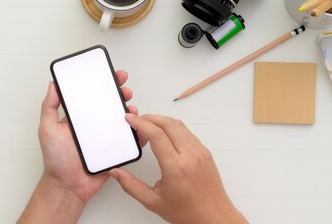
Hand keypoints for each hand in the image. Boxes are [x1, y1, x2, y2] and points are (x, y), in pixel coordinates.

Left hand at [19, 70, 141, 222]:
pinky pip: (129, 140)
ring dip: (131, 112)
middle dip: (119, 93)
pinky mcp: (114, 151)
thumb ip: (49, 107)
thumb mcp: (47, 130)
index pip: (92, 95)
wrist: (67, 187)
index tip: (109, 74)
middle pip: (110, 104)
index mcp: (78, 118)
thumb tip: (52, 85)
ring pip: (122, 120)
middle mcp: (93, 126)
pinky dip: (137, 133)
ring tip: (132, 108)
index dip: (101, 83)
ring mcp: (105, 138)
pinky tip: (140, 128)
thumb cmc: (56, 161)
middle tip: (124, 88)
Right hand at [109, 114, 246, 223]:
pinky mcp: (205, 152)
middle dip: (149, 118)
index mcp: (176, 167)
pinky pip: (187, 132)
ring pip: (178, 125)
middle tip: (136, 121)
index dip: (140, 123)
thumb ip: (131, 185)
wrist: (213, 217)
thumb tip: (117, 173)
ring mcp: (200, 152)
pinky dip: (172, 128)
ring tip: (148, 129)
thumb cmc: (189, 212)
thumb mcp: (153, 201)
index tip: (130, 119)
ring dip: (161, 121)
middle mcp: (190, 156)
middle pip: (167, 123)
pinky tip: (164, 135)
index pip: (156, 135)